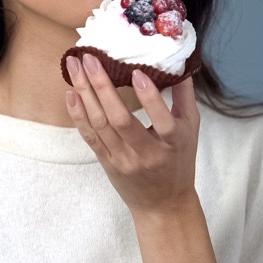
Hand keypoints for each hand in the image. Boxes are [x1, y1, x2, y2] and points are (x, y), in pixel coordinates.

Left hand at [64, 54, 200, 215]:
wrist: (162, 204)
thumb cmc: (179, 162)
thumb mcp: (191, 130)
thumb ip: (184, 97)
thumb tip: (179, 63)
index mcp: (172, 143)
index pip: (161, 120)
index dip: (149, 97)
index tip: (136, 73)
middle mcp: (146, 153)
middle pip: (120, 119)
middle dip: (102, 86)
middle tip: (90, 58)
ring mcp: (123, 159)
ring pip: (100, 124)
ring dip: (85, 93)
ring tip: (75, 67)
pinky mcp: (106, 162)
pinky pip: (89, 136)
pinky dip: (78, 114)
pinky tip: (71, 93)